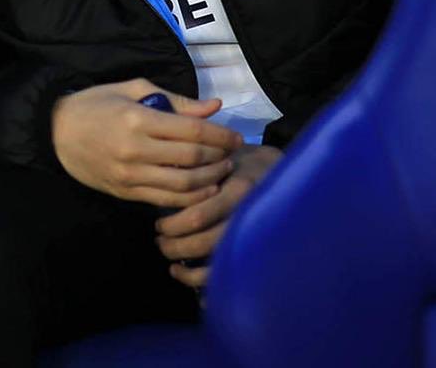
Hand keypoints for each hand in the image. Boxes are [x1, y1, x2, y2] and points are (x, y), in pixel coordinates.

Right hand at [51, 79, 241, 207]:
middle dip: (218, 157)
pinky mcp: (126, 193)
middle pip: (191, 160)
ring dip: (209, 180)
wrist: (56, 133)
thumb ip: (175, 100)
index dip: (219, 135)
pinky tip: (203, 189)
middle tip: (232, 153)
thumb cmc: (95, 104)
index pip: (191, 131)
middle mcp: (135, 150)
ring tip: (222, 171)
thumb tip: (214, 108)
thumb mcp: (132, 89)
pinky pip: (165, 200)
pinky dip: (190, 198)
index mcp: (137, 119)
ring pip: (182, 186)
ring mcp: (130, 176)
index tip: (235, 137)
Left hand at [156, 144, 282, 289]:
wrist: (277, 170)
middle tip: (160, 241)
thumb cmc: (239, 161)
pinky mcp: (255, 251)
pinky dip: (206, 283)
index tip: (159, 226)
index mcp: (237, 190)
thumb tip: (163, 180)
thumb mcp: (219, 153)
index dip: (173, 226)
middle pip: (205, 242)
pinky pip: (233, 276)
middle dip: (175, 246)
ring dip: (188, 270)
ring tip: (171, 262)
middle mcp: (248, 216)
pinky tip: (188, 280)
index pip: (198, 216)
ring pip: (217, 264)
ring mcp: (254, 236)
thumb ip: (196, 167)